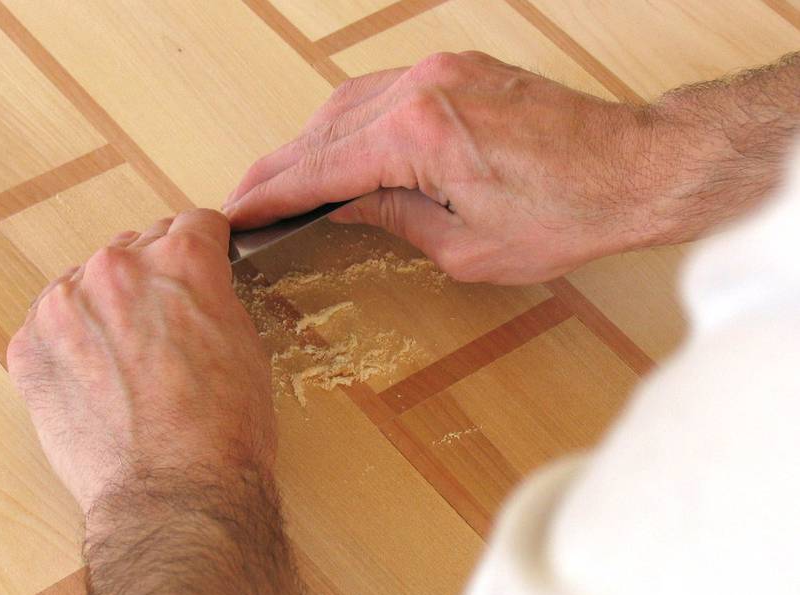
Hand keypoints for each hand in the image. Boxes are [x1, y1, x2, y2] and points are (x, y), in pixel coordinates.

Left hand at [7, 209, 272, 514]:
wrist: (175, 493)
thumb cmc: (223, 430)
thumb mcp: (246, 344)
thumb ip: (212, 297)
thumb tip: (196, 291)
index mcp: (180, 259)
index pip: (193, 224)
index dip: (204, 248)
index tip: (200, 262)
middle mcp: (117, 267)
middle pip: (137, 248)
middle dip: (153, 279)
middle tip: (164, 327)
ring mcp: (65, 304)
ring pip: (88, 283)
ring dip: (108, 307)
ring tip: (127, 361)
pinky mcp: (28, 344)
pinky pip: (51, 323)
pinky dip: (70, 341)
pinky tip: (95, 377)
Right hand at [224, 51, 656, 283]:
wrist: (636, 168)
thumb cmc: (567, 214)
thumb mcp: (465, 247)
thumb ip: (392, 218)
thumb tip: (345, 206)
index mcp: (418, 136)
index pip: (320, 168)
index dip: (273, 195)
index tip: (237, 213)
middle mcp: (421, 89)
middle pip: (324, 129)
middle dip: (280, 167)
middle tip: (246, 199)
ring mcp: (441, 71)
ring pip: (349, 104)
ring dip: (313, 143)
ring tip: (284, 179)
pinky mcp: (460, 69)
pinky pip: (385, 92)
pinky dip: (353, 122)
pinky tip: (340, 146)